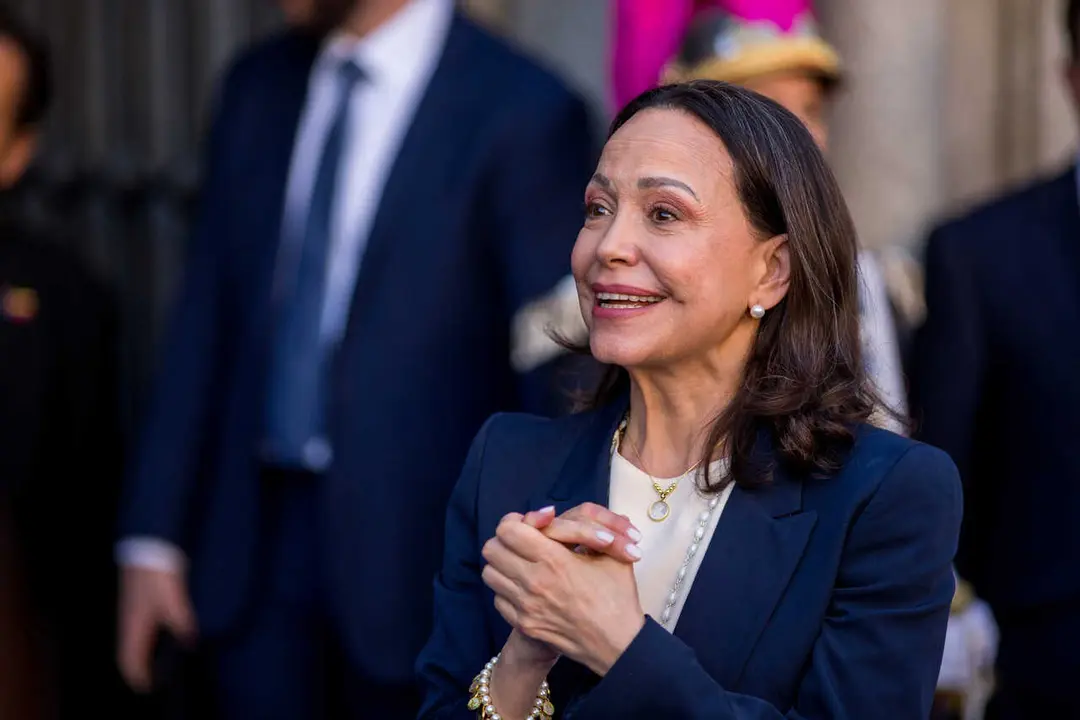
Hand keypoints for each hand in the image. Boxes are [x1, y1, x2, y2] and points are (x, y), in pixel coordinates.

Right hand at [117, 567, 196, 691]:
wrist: (149, 545)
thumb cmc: (157, 573)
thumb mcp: (172, 596)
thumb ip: (181, 618)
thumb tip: (191, 640)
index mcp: (133, 624)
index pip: (127, 660)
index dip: (137, 676)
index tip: (148, 687)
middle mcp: (129, 619)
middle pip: (128, 651)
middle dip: (139, 666)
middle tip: (156, 675)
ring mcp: (133, 607)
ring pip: (134, 637)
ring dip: (144, 650)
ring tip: (162, 657)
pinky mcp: (140, 597)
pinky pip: (141, 625)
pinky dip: (150, 634)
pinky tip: (166, 629)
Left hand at [482, 514, 645, 675]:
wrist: (618, 643)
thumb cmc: (617, 596)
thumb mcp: (611, 554)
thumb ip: (582, 527)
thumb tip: (548, 513)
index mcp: (554, 560)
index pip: (508, 530)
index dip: (515, 522)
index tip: (529, 525)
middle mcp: (534, 582)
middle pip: (492, 549)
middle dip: (505, 541)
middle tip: (522, 542)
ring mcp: (526, 606)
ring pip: (489, 574)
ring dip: (503, 565)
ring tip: (523, 564)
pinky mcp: (524, 624)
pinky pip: (499, 599)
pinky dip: (508, 590)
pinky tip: (527, 588)